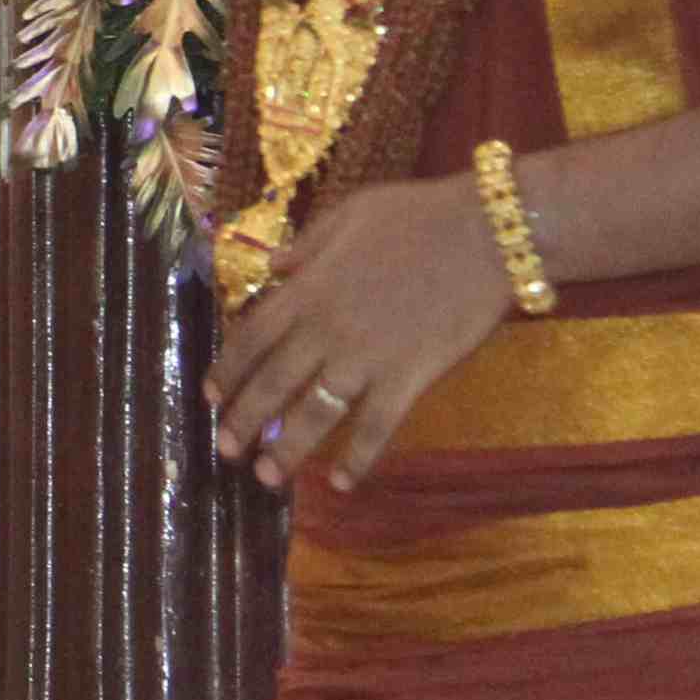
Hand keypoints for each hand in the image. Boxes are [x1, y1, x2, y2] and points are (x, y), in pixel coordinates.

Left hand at [208, 177, 515, 491]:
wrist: (489, 231)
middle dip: (244, 420)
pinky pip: (376, 427)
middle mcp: (328, 328)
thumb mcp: (350, 214)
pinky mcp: (409, 377)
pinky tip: (341, 484)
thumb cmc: (420, 215)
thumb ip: (307, 245)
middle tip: (225, 451)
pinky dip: (357, 459)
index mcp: (310, 288)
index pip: (252, 336)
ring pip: (315, 413)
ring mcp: (367, 357)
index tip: (210, 396)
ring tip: (266, 479)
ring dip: (287, 451)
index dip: (227, 369)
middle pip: (273, 382)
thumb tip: (273, 265)